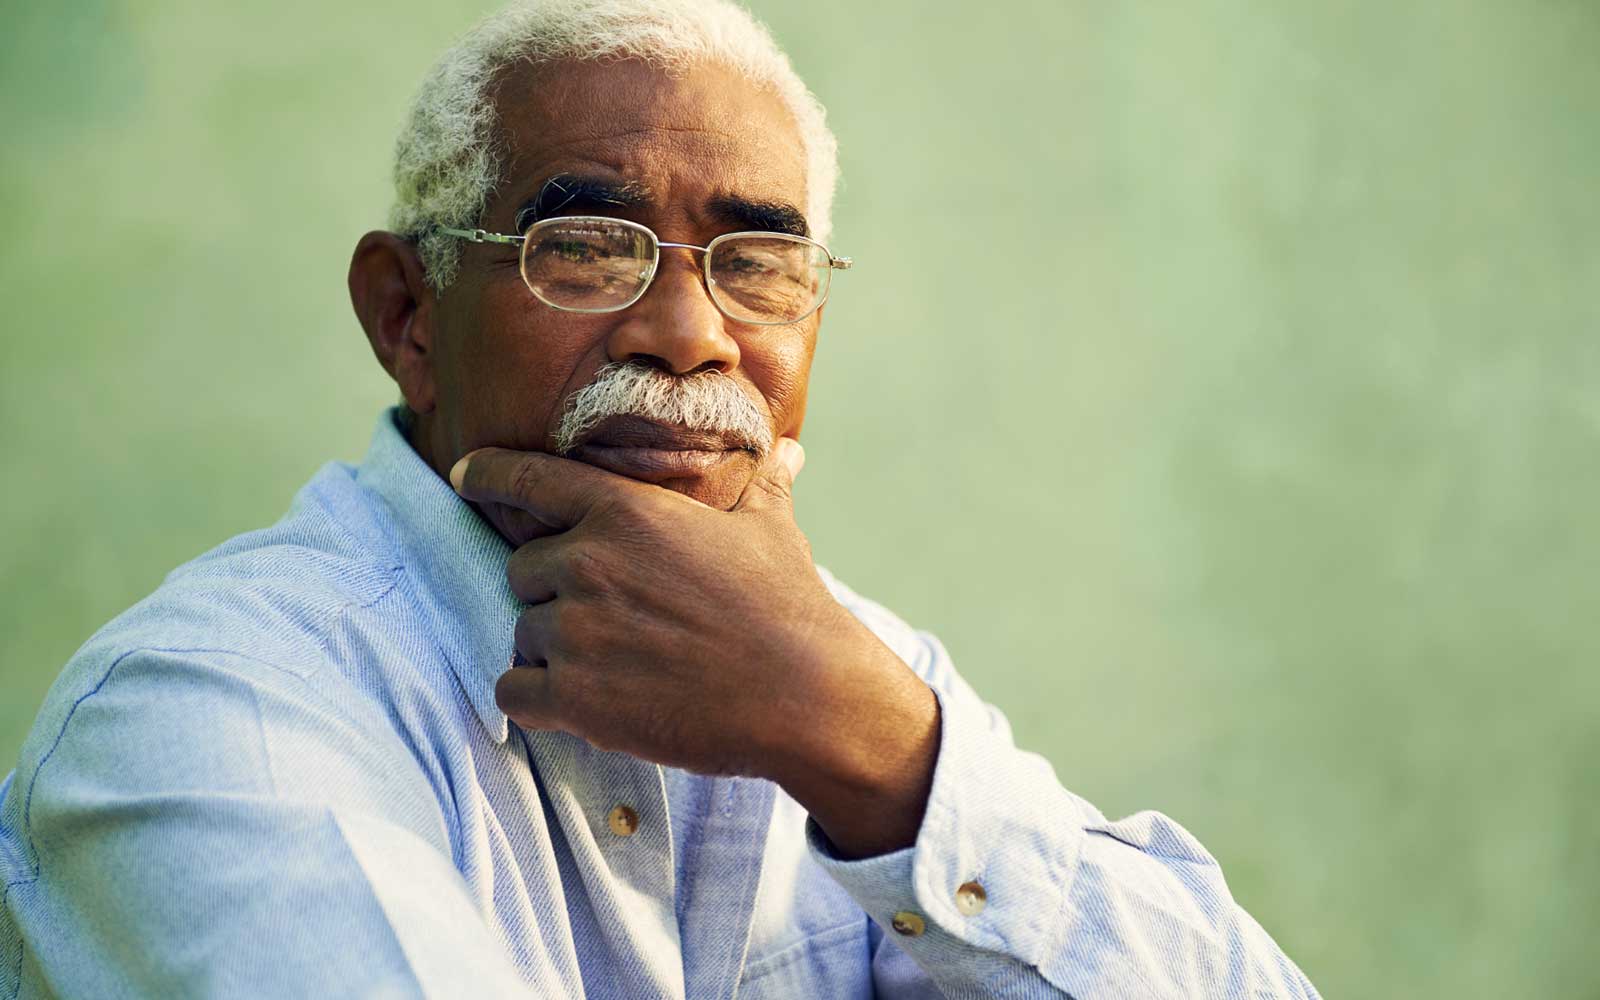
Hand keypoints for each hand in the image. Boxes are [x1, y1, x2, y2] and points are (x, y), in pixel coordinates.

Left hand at [451, 440, 940, 856]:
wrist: (804, 693)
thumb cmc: (790, 607)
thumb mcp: (771, 530)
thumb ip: (762, 486)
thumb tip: (789, 451)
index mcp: (627, 510)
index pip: (528, 478)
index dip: (489, 473)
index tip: (462, 473)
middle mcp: (588, 561)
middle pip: (523, 569)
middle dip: (554, 591)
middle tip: (612, 619)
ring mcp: (576, 631)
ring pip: (523, 633)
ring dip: (554, 649)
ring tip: (617, 665)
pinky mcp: (573, 697)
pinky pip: (513, 692)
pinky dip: (536, 700)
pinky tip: (581, 704)